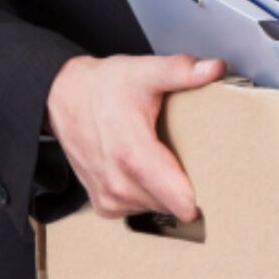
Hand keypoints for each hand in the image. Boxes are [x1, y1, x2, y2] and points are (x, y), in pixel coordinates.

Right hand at [45, 53, 225, 220]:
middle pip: (174, 206)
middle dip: (187, 189)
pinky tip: (146, 172)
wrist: (63, 96)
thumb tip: (214, 68)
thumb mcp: (144, 72)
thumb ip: (181, 71)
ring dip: (166, 193)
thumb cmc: (104, 86)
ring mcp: (110, 197)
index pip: (180, 201)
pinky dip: (147, 196)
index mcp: (133, 156)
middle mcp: (119, 184)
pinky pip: (138, 210)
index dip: (204, 194)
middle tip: (191, 161)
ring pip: (158, 209)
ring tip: (166, 163)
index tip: (216, 180)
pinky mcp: (104, 204)